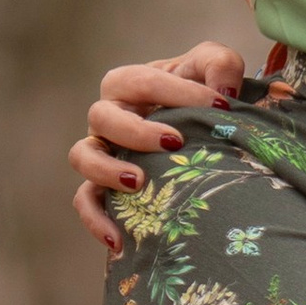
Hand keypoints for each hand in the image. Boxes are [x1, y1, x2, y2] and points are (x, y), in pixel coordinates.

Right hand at [71, 44, 247, 252]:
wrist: (207, 135)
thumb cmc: (206, 97)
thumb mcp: (217, 70)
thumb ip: (220, 64)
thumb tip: (222, 91)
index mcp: (132, 84)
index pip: (143, 81)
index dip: (179, 91)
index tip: (219, 106)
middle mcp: (111, 117)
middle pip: (102, 116)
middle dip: (136, 130)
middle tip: (174, 143)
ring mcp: (105, 153)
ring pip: (83, 156)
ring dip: (106, 169)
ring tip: (140, 183)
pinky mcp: (106, 188)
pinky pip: (87, 202)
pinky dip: (96, 219)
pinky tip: (119, 240)